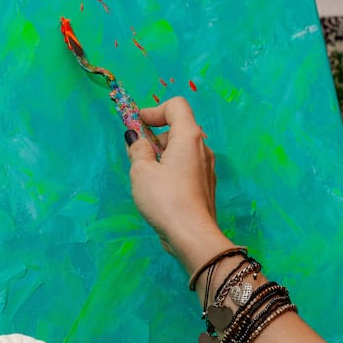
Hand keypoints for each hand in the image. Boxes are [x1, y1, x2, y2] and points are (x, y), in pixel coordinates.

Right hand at [125, 97, 228, 268]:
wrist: (193, 235)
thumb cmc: (166, 199)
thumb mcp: (142, 171)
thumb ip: (138, 149)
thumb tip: (136, 139)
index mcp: (189, 137)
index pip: (176, 106)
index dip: (155, 109)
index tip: (138, 123)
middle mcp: (202, 148)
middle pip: (178, 128)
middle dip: (155, 135)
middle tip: (137, 153)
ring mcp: (206, 168)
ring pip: (182, 149)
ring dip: (161, 154)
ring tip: (145, 174)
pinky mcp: (205, 185)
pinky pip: (186, 166)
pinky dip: (170, 168)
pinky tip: (159, 188)